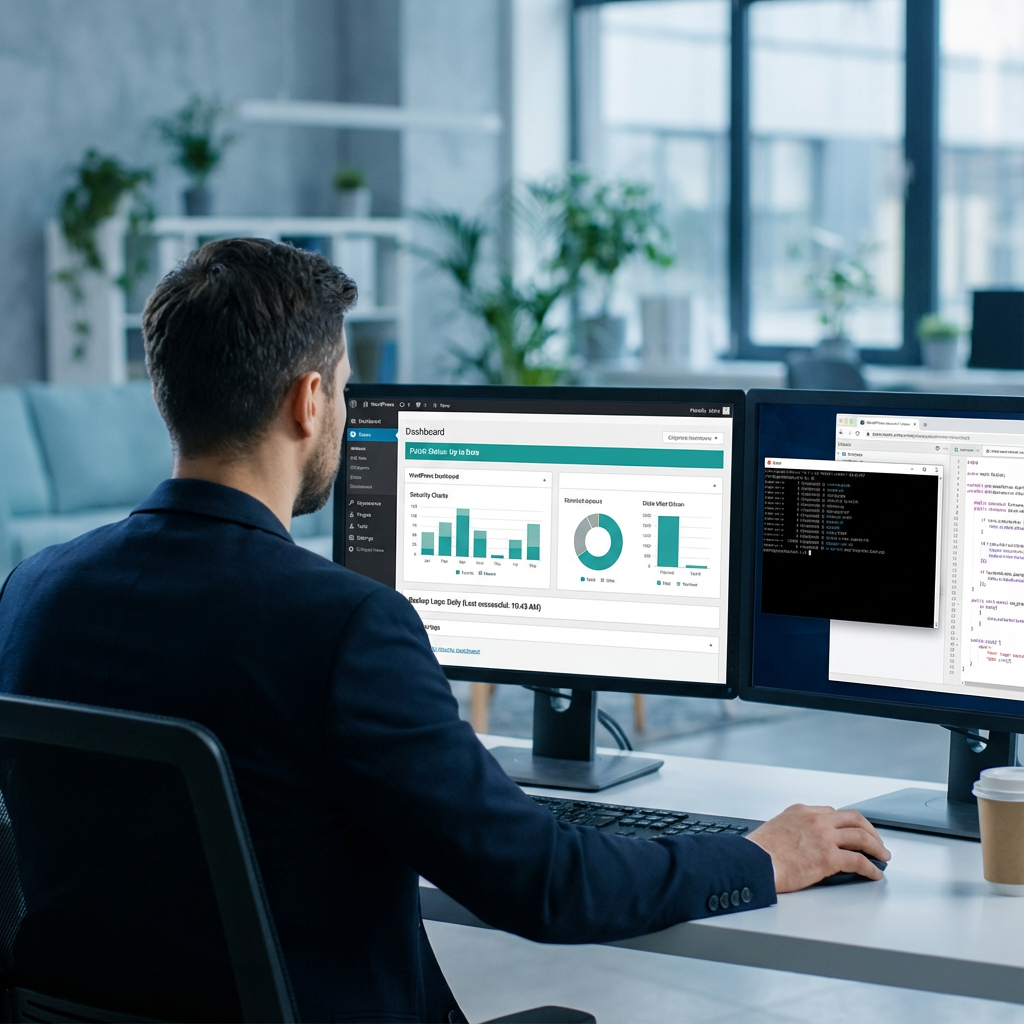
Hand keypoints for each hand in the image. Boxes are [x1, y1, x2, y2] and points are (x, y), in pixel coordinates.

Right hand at [745, 804, 890, 892]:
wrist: (753, 861)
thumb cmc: (759, 851)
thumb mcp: (776, 829)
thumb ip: (793, 830)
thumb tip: (802, 843)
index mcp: (801, 811)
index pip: (833, 812)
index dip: (848, 823)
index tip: (854, 831)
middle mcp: (816, 820)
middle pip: (853, 819)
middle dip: (869, 830)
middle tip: (876, 841)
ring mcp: (824, 837)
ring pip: (861, 837)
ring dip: (876, 847)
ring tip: (883, 856)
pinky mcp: (829, 857)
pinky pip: (859, 861)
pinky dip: (871, 867)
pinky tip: (874, 873)